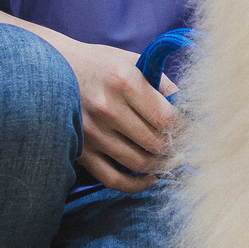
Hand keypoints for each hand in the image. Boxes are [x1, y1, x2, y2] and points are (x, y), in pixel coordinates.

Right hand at [56, 37, 177, 191]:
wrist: (51, 70)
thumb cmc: (100, 65)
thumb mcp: (132, 62)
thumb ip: (162, 84)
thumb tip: (190, 108)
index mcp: (124, 82)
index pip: (167, 117)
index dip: (188, 129)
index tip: (198, 132)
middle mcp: (107, 108)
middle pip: (155, 143)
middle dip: (177, 148)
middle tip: (188, 147)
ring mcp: (92, 132)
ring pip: (139, 163)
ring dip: (161, 165)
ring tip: (172, 160)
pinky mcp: (82, 151)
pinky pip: (113, 179)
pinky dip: (136, 185)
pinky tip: (150, 178)